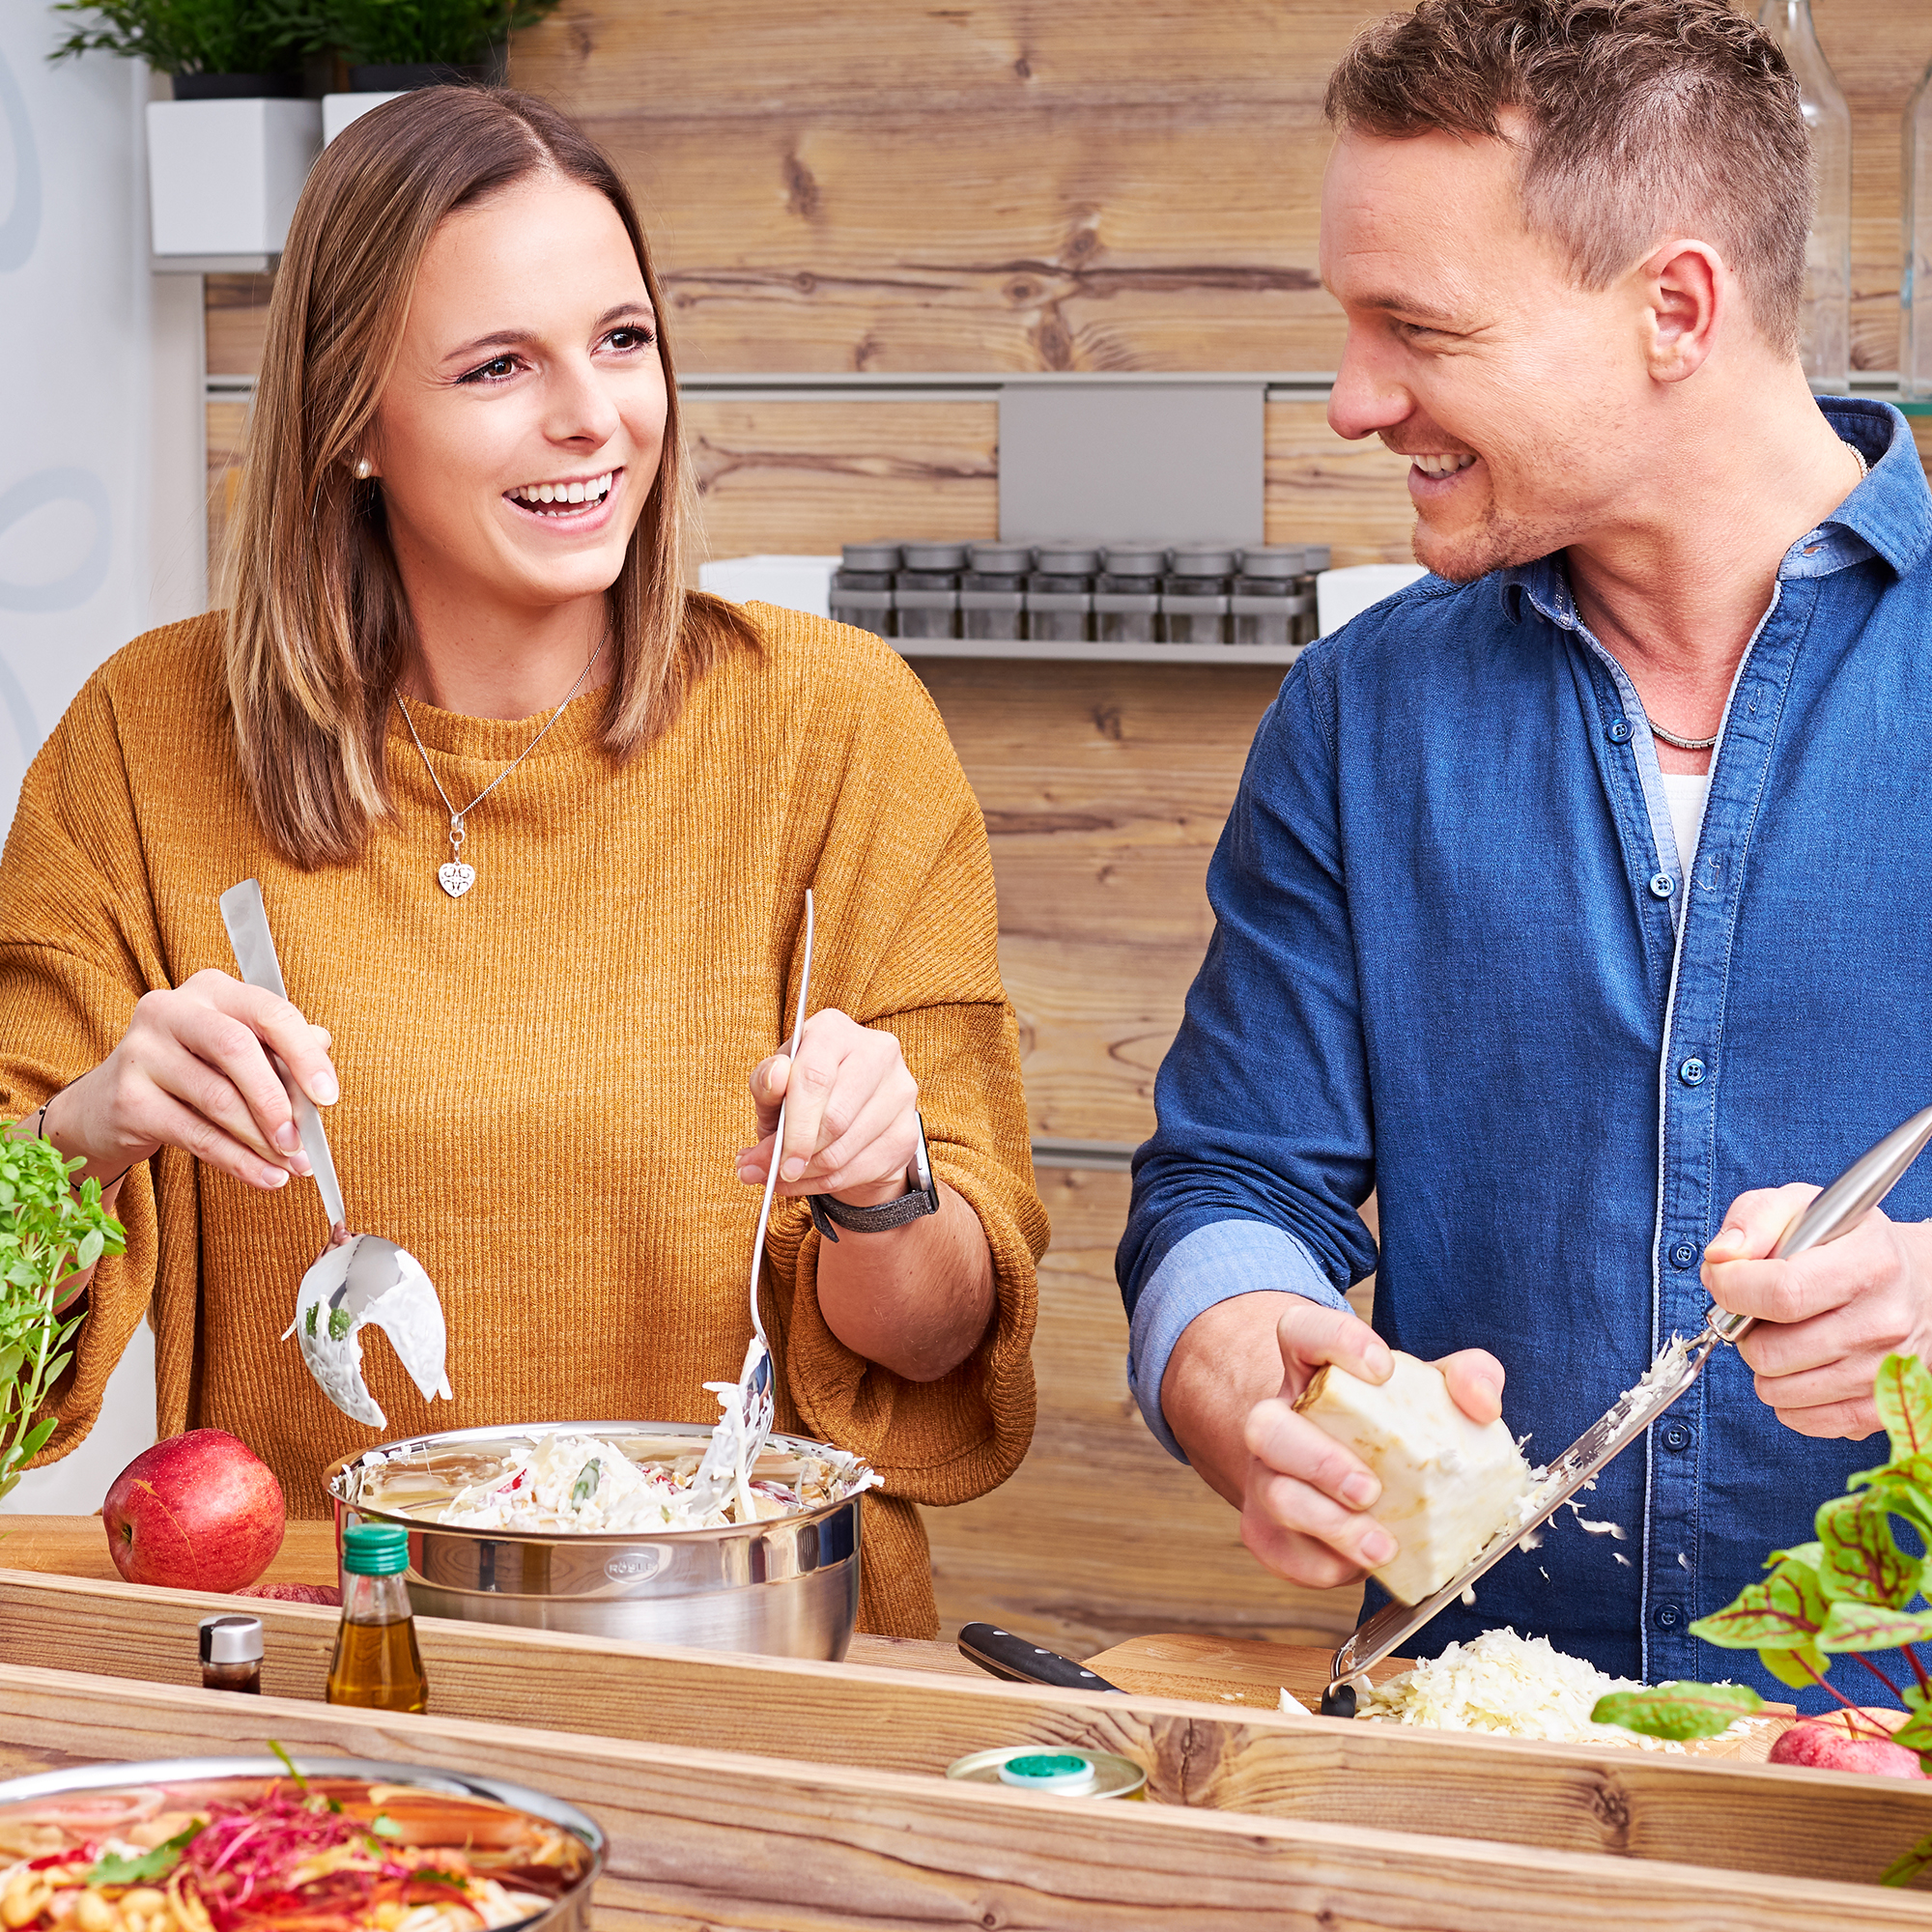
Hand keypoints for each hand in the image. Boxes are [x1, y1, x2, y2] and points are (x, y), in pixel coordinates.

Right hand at [51, 970, 337, 1191]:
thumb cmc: (193, 1072)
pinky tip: (266, 1177)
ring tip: (291, 1165)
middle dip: (278, 1102)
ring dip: (262, 1141)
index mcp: (212, 989)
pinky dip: (238, 1160)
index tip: (328, 1097)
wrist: (109, 1106)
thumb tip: (323, 1049)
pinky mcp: (127, 1098)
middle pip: (238, 1050)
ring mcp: (141, 1051)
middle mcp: (171, 1010)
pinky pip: (195, 1135)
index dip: (305, 1056)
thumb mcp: (238, 1054)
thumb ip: (280, 1050)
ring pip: (218, 1099)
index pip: (270, 1013)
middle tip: (303, 1142)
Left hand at [736, 1009, 918, 1206]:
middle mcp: (876, 1052)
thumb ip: (766, 1085)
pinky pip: (860, 1169)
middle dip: (799, 1155)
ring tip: (785, 1177)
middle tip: (775, 1173)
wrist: (847, 1117)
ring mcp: (899, 1091)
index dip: (794, 1126)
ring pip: (845, 1149)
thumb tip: (774, 1078)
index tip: (776, 1160)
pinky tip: (809, 1180)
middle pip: (834, 1118)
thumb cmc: (803, 1097)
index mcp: (834, 1030)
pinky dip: (826, 1183)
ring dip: (808, 1174)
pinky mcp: (907, 1130)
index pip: (815, 1078)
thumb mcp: (775, 1088)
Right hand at [1238, 1300, 1503, 1589]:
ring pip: (1271, 1494)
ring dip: (1326, 1522)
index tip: (1382, 1370)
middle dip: (1315, 1459)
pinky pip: (1279, 1549)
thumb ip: (1468, 1379)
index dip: (1333, 1341)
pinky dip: (1322, 1563)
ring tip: (1381, 1546)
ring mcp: (1268, 1476)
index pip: (1300, 1330)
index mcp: (1313, 1370)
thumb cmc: (1398, 1430)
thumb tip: (1482, 1404)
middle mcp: (1280, 1419)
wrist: (1355, 1479)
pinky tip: (1364, 1565)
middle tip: (1369, 1488)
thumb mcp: (1436, 1391)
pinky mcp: (1268, 1529)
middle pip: (1263, 1425)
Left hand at [1704, 1183, 1931, 1437]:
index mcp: (1869, 1263)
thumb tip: (1720, 1257)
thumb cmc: (1847, 1243)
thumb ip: (1753, 1220)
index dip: (1732, 1289)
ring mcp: (1887, 1371)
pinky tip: (1799, 1366)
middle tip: (1756, 1311)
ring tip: (1784, 1334)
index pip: (1782, 1293)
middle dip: (1742, 1331)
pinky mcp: (1883, 1408)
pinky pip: (1805, 1421)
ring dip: (1763, 1366)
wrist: (1920, 1281)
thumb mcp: (1802, 1207)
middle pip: (1772, 1352)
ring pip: (1779, 1391)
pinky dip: (1786, 1398)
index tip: (1721, 1278)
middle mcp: (1885, 1321)